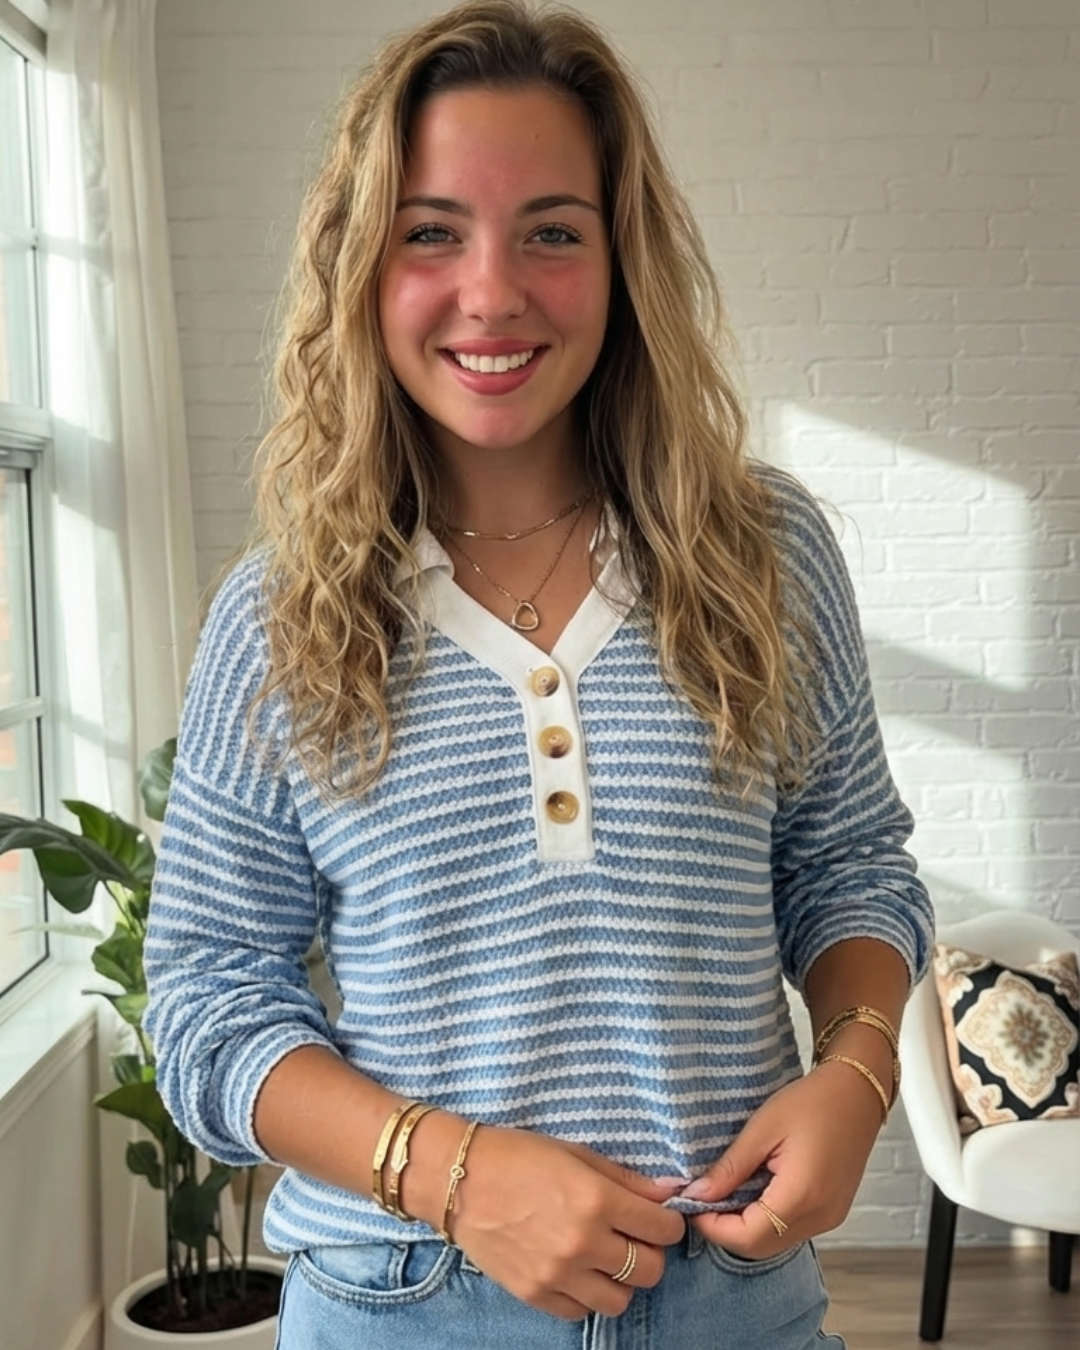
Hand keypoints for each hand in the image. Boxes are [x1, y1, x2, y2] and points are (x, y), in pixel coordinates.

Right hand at [448, 1127, 686, 1319]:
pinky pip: (582, 1311)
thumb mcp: (577, 1154)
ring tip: (604, 1257)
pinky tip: (576, 1270)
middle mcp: (583, 1242)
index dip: (667, 1223)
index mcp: (596, 1200)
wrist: (459, 1180)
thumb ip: (626, 1179)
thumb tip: (671, 1193)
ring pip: (621, 1300)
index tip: (657, 1218)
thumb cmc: (519, 1156)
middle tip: (632, 1237)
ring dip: (620, 1279)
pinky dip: (586, 1294)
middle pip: (650, 1270)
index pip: (663, 1230)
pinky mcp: (535, 1294)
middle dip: (650, 1252)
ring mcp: (558, 1274)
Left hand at [682, 1062, 883, 1257]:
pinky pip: (790, 1231)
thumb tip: (696, 1194)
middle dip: (725, 1230)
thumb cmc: (811, 1102)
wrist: (857, 1094)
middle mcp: (819, 1217)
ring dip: (744, 1227)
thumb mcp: (762, 1128)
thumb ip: (730, 1167)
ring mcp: (829, 1219)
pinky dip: (765, 1221)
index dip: (712, 1226)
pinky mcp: (832, 1213)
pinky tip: (751, 1193)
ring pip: (775, 1242)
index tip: (689, 1201)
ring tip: (723, 1193)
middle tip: (701, 1198)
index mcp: (801, 1195)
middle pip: (760, 1247)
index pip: (747, 1236)